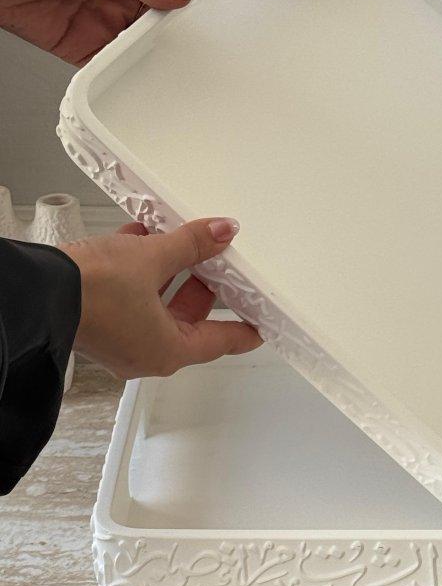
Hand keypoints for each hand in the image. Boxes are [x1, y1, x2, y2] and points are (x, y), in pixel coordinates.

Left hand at [0, 0, 195, 64]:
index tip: (206, 16)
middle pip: (160, 22)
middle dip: (174, 35)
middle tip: (187, 46)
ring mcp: (102, 22)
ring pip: (139, 47)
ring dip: (150, 57)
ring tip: (164, 64)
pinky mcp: (82, 47)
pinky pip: (109, 66)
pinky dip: (120, 75)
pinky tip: (130, 75)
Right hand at [60, 218, 261, 378]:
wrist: (35, 291)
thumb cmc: (89, 292)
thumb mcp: (150, 259)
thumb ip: (190, 245)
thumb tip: (219, 233)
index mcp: (168, 351)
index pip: (222, 341)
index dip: (245, 328)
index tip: (262, 323)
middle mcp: (145, 352)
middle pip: (189, 317)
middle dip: (201, 283)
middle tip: (217, 259)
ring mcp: (120, 339)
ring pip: (158, 302)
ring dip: (168, 270)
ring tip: (179, 240)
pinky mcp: (99, 321)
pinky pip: (131, 296)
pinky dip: (140, 270)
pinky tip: (140, 238)